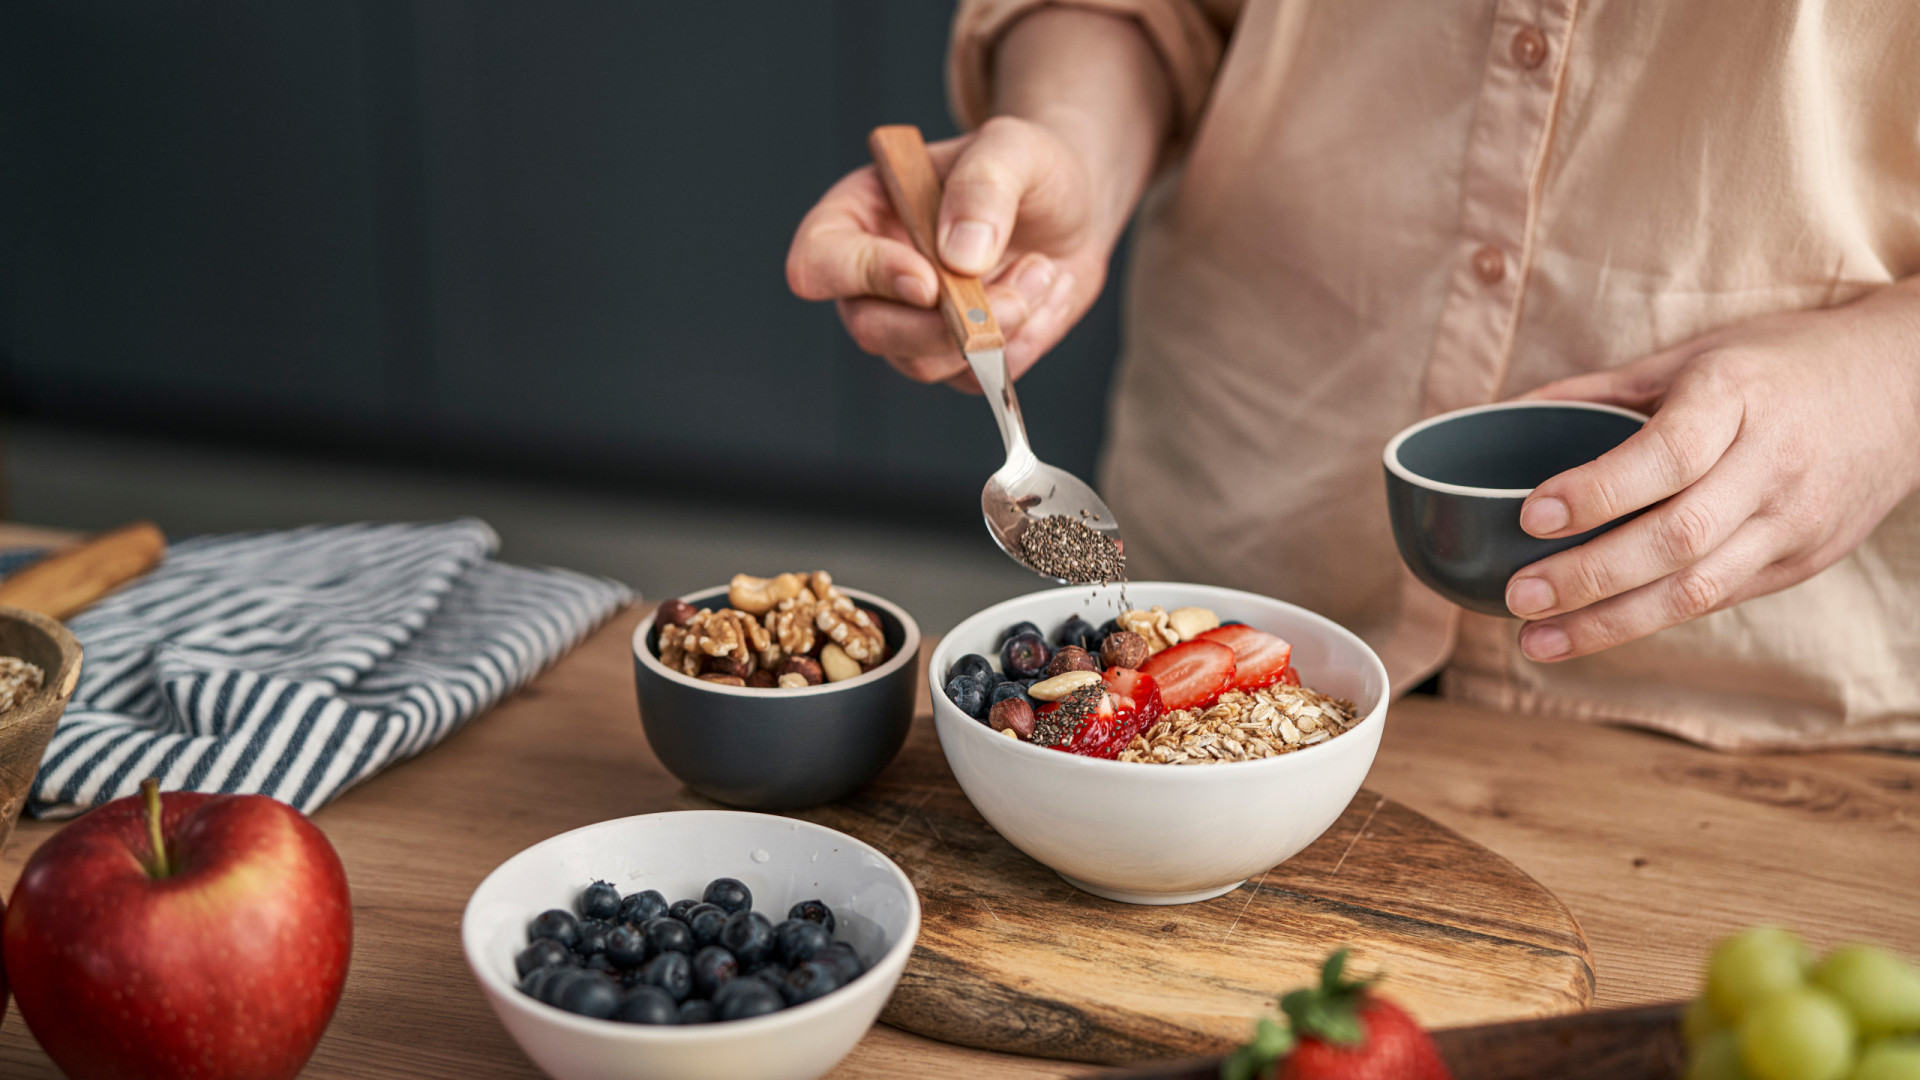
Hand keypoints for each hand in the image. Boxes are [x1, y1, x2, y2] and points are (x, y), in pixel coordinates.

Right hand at [785, 117, 1109, 390]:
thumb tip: (959, 256)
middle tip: (1012, 300)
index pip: (818, 261)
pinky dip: (1021, 343)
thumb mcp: (1013, 149)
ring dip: (995, 330)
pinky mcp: (955, 357)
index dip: (864, 276)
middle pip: (870, 329)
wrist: (1071, 207)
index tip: (929, 281)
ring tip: (1042, 270)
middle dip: (944, 326)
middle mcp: (872, 279)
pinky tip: (1043, 292)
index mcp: (859, 215)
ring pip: (924, 362)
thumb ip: (983, 187)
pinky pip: (974, 376)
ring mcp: (911, 323)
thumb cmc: (1026, 168)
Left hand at [1504, 278, 1919, 660]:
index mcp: (1740, 399)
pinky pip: (1719, 599)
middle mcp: (1772, 465)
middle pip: (1678, 537)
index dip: (1597, 491)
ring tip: (1537, 640)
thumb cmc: (1785, 362)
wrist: (1909, 385)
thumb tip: (1504, 410)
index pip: (1667, 456)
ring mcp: (1794, 522)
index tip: (1531, 514)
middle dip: (1590, 576)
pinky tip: (1594, 631)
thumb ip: (1602, 387)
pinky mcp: (1803, 561)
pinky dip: (1651, 619)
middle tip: (1518, 597)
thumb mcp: (1697, 354)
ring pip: (1699, 589)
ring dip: (1610, 623)